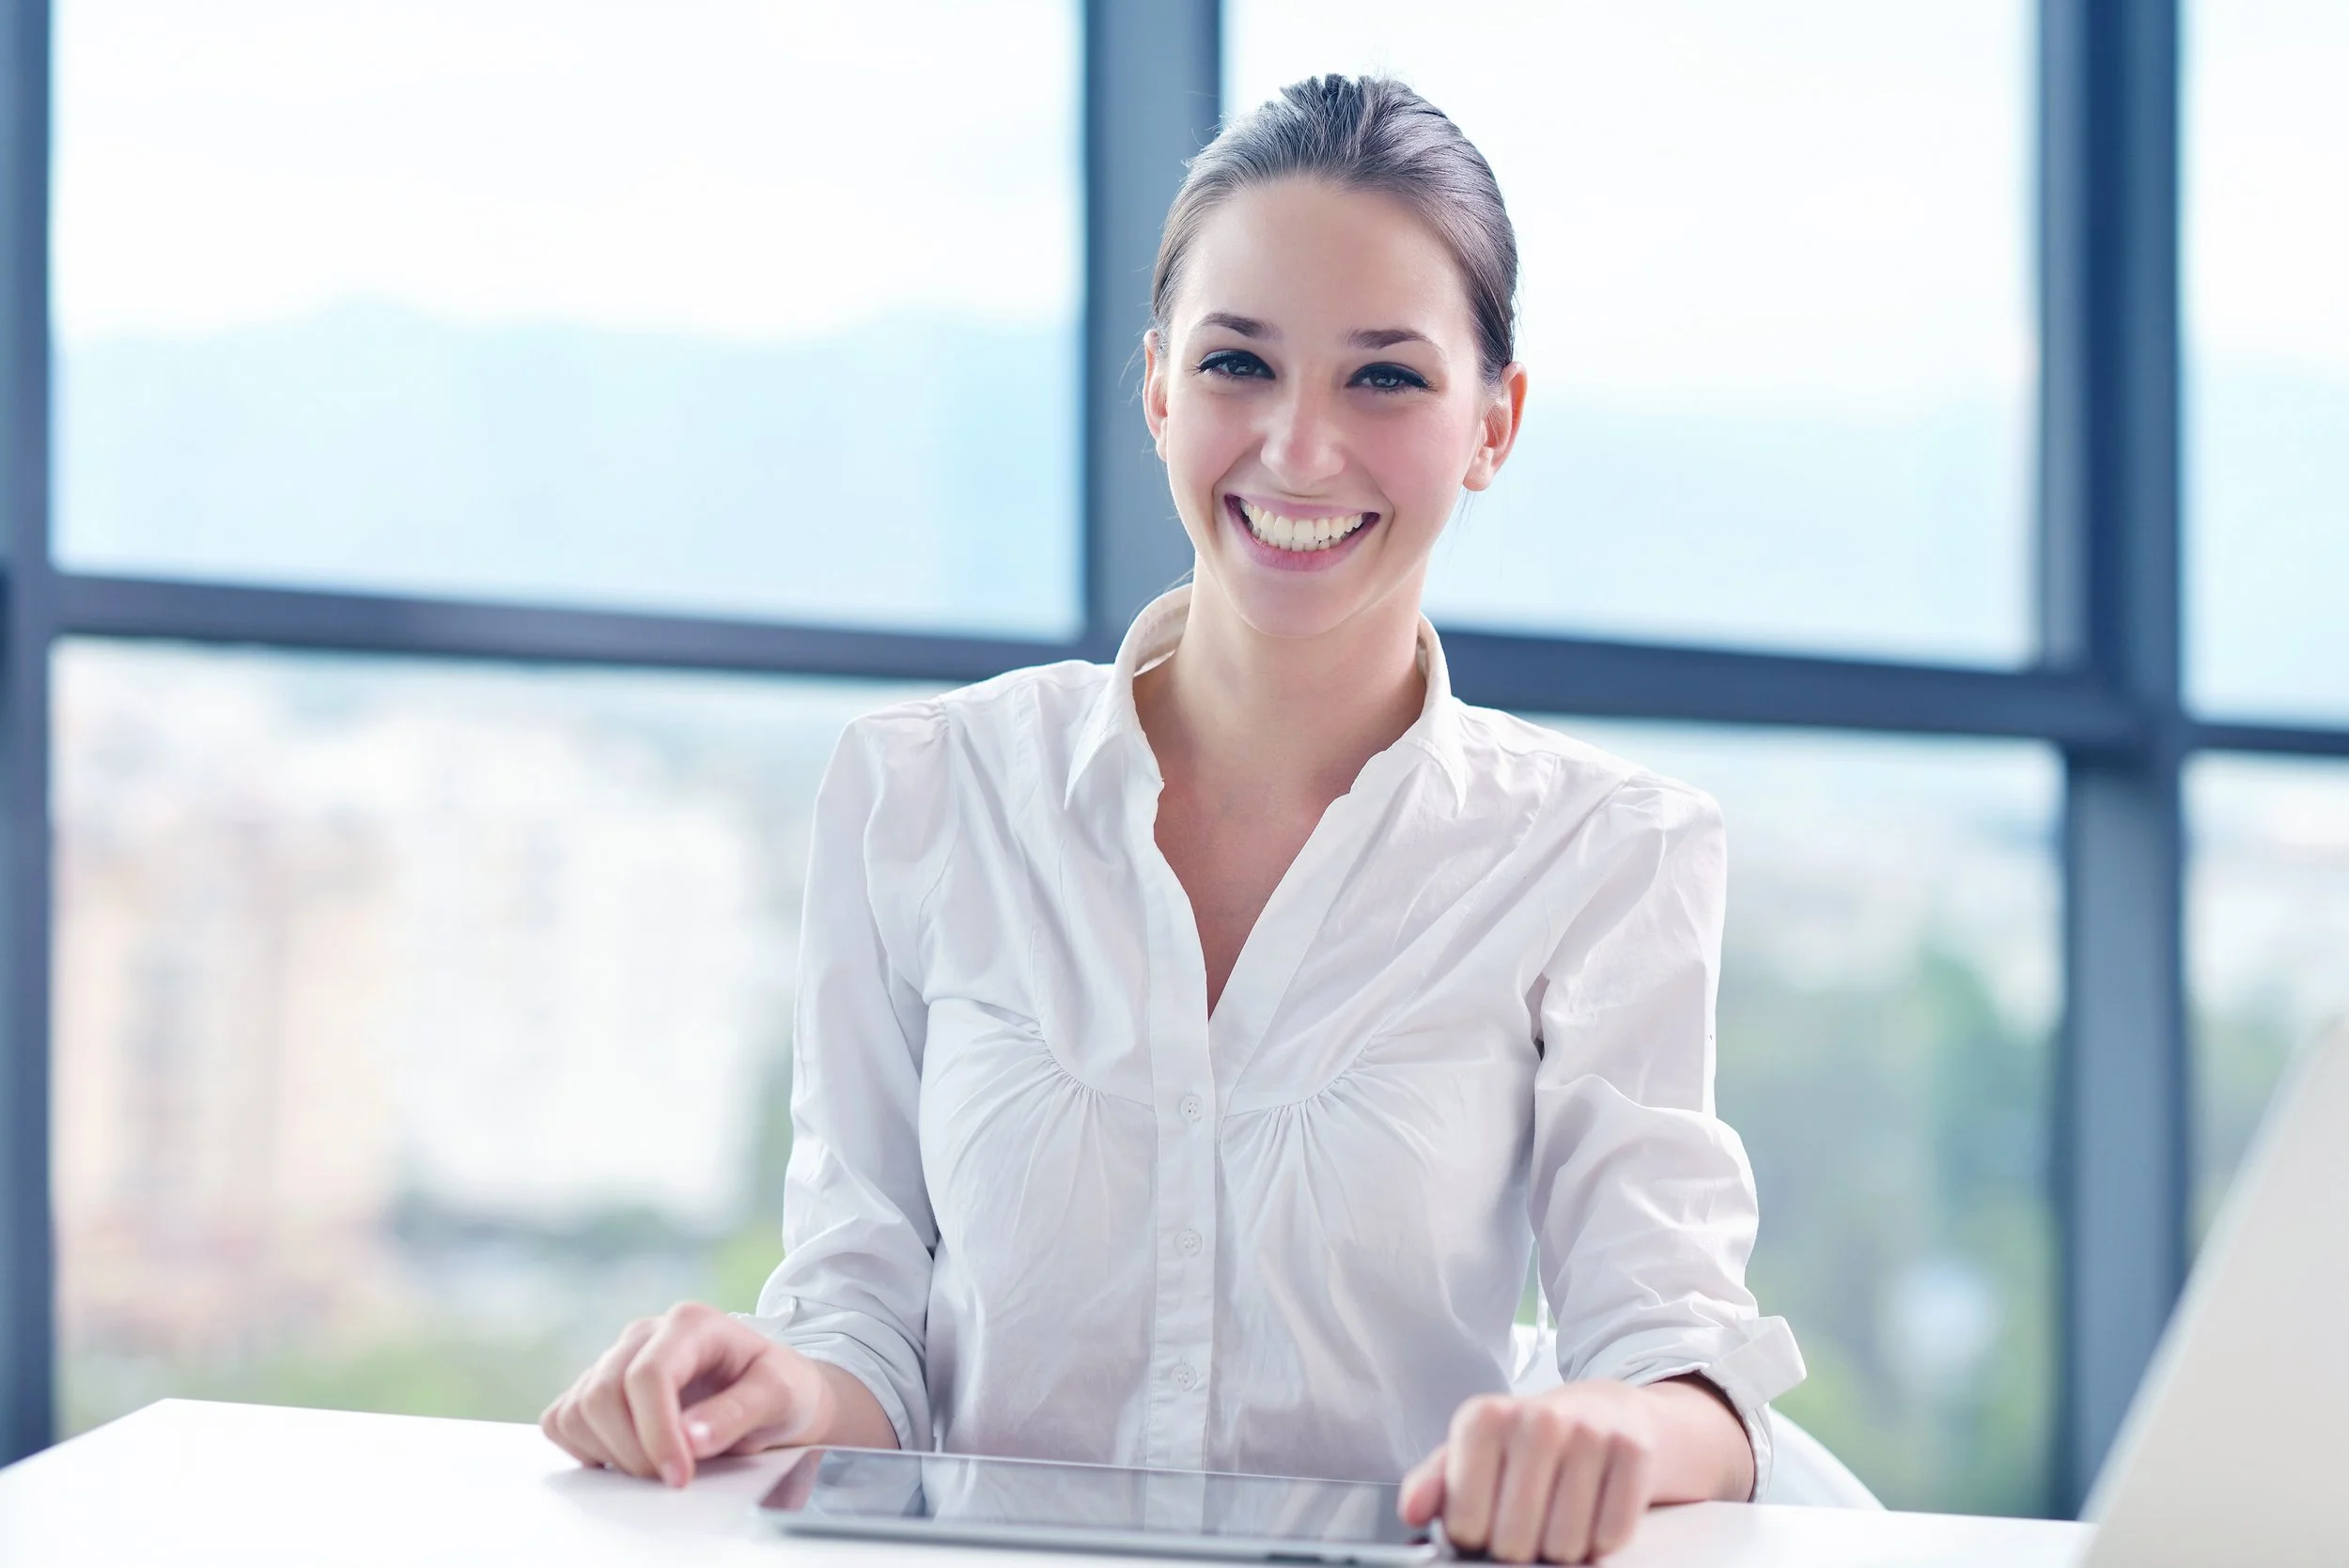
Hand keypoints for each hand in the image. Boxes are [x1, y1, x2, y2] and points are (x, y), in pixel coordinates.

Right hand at [540, 1301, 840, 1486]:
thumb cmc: (779, 1388)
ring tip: (658, 1466)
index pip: (648, 1375)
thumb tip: (690, 1438)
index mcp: (691, 1324)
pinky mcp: (597, 1386)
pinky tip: (627, 1455)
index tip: (678, 1476)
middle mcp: (645, 1334)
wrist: (771, 1394)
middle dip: (634, 1450)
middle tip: (673, 1477)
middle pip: (603, 1394)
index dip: (656, 1432)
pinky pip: (562, 1419)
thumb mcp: (779, 1396)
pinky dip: (585, 1447)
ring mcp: (616, 1358)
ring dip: (611, 1452)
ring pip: (577, 1409)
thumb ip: (737, 1413)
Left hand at [1398, 1382, 1661, 1563]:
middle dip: (1515, 1548)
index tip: (1479, 1525)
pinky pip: (1611, 1536)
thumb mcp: (1471, 1454)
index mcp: (1485, 1418)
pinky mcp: (1633, 1452)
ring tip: (1555, 1520)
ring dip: (1559, 1549)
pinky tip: (1591, 1514)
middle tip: (1522, 1528)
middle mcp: (1538, 1418)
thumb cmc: (1524, 1445)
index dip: (1471, 1536)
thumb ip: (1434, 1484)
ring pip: (1564, 1545)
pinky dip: (1599, 1542)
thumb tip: (1413, 1511)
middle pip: (1513, 1540)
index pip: (1464, 1519)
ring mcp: (1589, 1433)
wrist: (1604, 1413)